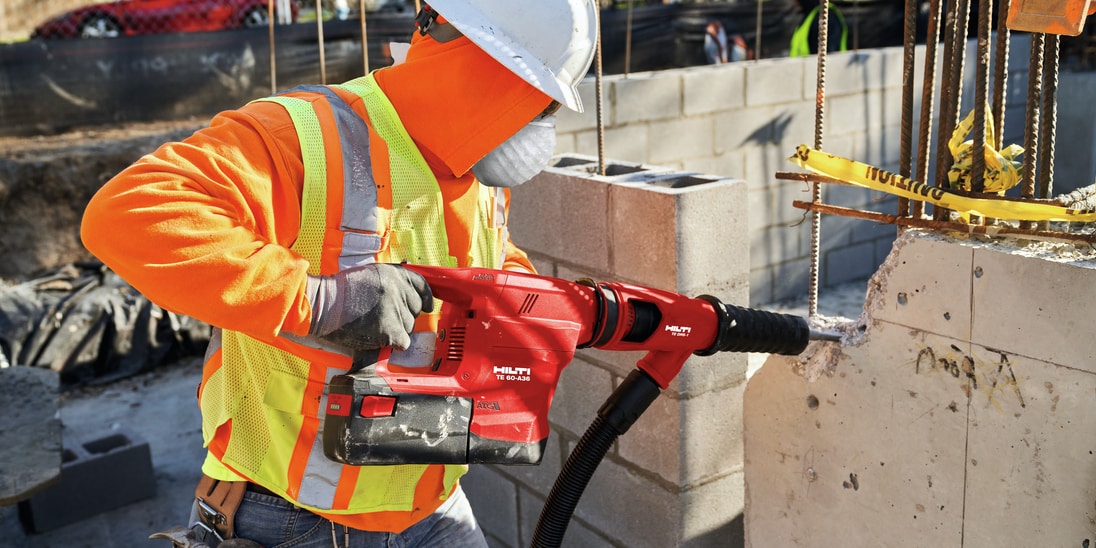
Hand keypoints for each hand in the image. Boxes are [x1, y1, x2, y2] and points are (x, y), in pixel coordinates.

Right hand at [307, 263, 432, 351]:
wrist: (323, 304)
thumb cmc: (341, 291)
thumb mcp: (370, 275)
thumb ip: (392, 281)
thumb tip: (411, 294)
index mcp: (394, 274)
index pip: (422, 286)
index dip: (426, 298)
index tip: (427, 306)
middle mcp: (398, 289)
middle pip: (415, 309)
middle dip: (403, 315)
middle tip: (382, 317)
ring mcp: (394, 310)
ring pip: (409, 327)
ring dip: (396, 330)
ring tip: (373, 324)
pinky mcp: (389, 330)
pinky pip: (403, 342)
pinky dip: (393, 344)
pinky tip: (378, 338)